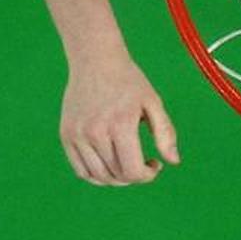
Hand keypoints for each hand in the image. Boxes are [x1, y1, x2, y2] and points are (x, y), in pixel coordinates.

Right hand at [60, 55, 179, 185]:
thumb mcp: (153, 102)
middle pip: (116, 175)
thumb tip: (174, 162)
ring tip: (128, 165)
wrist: (95, 61)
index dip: (147, 176)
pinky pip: (81, 170)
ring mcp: (78, 135)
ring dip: (116, 179)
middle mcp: (96, 132)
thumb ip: (165, 133)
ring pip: (98, 176)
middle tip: (143, 165)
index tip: (155, 165)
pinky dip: (97, 175)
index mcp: (120, 124)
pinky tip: (110, 165)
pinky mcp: (66, 135)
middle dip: (134, 177)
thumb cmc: (129, 81)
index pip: (132, 170)